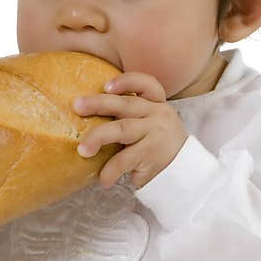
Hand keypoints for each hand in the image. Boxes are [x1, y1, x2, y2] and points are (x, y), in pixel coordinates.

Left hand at [73, 72, 187, 189]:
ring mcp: (156, 135)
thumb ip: (129, 114)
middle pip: (126, 105)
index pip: (147, 84)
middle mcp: (158, 115)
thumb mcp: (150, 123)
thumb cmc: (156, 144)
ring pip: (122, 130)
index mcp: (157, 104)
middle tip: (76, 106)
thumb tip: (87, 110)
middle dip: (98, 104)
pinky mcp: (153, 156)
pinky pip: (125, 160)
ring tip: (82, 150)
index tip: (106, 86)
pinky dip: (110, 170)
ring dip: (98, 137)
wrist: (184, 173)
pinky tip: (102, 179)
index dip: (127, 82)